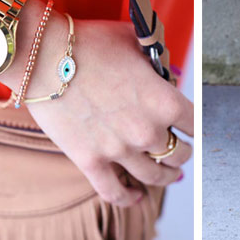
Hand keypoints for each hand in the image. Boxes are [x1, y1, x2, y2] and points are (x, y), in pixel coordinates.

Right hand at [21, 17, 192, 206]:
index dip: (195, 127)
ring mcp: (119, 150)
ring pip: (154, 176)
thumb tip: (165, 69)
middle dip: (182, 152)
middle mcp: (147, 131)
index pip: (195, 125)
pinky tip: (136, 197)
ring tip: (169, 175)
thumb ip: (156, 58)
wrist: (44, 56)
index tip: (192, 129)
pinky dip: (128, 198)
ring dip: (166, 177)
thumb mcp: (135, 41)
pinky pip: (114, 192)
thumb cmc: (89, 43)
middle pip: (179, 154)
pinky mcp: (90, 161)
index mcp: (165, 101)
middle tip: (180, 152)